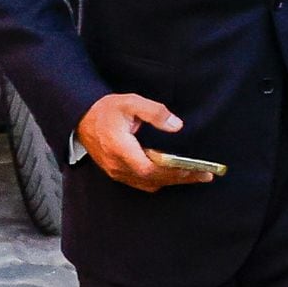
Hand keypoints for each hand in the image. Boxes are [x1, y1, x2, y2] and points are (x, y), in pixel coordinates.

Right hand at [76, 93, 209, 191]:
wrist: (82, 118)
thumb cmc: (106, 110)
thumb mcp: (130, 102)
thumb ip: (154, 112)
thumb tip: (176, 125)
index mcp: (120, 148)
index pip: (149, 168)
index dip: (172, 171)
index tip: (193, 169)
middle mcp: (117, 165)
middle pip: (153, 180)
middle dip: (181, 178)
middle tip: (205, 175)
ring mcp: (116, 172)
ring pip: (149, 184)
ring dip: (173, 181)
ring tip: (196, 175)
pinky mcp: (118, 174)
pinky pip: (143, 183)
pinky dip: (161, 180)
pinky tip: (176, 174)